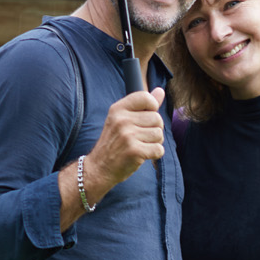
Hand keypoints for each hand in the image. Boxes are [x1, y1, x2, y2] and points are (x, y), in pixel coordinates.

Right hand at [64, 88, 165, 209]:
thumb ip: (143, 106)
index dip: (152, 107)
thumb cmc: (114, 143)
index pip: (145, 97)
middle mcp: (122, 120)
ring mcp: (128, 136)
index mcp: (118, 109)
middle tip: (141, 138)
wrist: (99, 168)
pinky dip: (155, 154)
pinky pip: (159, 149)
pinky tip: (143, 155)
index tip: (146, 118)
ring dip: (155, 142)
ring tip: (141, 146)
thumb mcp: (123, 120)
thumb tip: (160, 91)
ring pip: (159, 134)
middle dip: (154, 129)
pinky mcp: (134, 151)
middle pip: (157, 118)